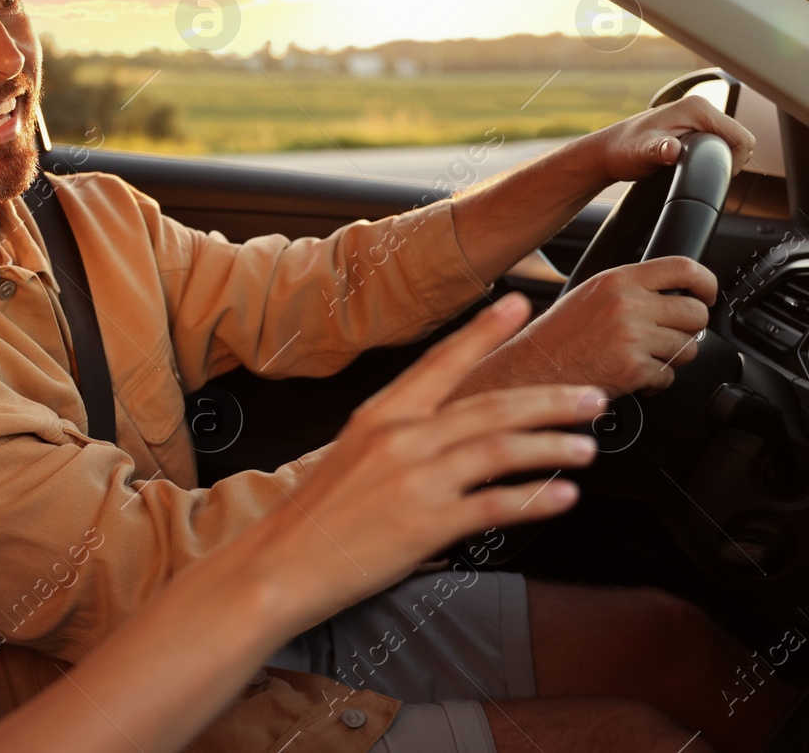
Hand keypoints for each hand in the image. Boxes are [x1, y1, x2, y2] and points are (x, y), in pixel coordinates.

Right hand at [256, 293, 605, 618]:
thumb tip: (451, 434)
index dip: (484, 331)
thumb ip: (401, 440)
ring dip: (552, 444)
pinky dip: (535, 499)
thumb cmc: (313, 517)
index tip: (519, 305)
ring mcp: (414, 481)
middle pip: (490, 407)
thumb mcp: (351, 456)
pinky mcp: (425, 525)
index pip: (441, 363)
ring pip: (500, 448)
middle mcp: (400, 439)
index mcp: (379, 416)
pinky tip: (562, 496)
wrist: (279, 564)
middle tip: (591, 396)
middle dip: (549, 400)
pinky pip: (494, 506)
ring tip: (586, 445)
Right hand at [488, 256, 715, 394]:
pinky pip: (669, 375)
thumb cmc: (559, 335)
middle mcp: (628, 304)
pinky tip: (632, 374)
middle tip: (668, 336)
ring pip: (687, 348)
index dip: (706, 282)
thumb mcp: (592, 293)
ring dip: (670, 357)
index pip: (683, 268)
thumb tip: (675, 295)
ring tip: (641, 357)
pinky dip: (655, 381)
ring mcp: (633, 336)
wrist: (533, 367)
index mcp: (618, 280)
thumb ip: (632, 288)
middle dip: (688, 329)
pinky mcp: (634, 367)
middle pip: (695, 313)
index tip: (707, 295)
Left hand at [585, 95, 753, 182]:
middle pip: (738, 138)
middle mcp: (699, 108)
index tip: (716, 173)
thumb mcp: (641, 152)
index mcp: (696, 108)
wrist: (607, 151)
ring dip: (720, 157)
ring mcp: (696, 118)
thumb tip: (672, 150)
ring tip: (696, 168)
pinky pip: (717, 142)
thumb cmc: (621, 150)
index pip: (741, 135)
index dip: (736, 159)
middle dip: (728, 158)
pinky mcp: (693, 128)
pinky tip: (695, 164)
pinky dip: (713, 155)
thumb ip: (659, 150)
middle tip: (703, 172)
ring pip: (728, 141)